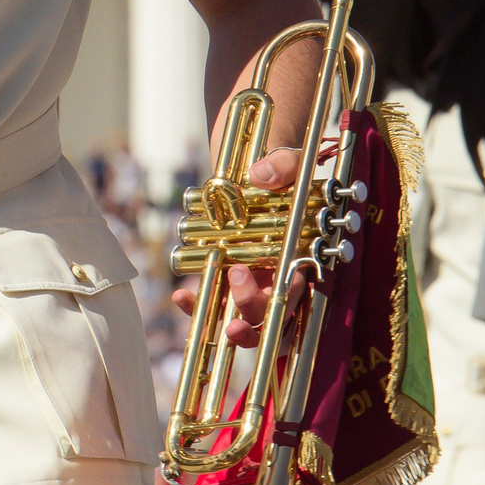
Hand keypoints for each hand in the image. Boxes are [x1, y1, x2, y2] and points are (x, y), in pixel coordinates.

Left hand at [168, 145, 321, 346]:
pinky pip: (216, 303)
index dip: (287, 297)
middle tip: (236, 276)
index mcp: (303, 257)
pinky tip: (181, 296)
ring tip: (204, 308)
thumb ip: (281, 165)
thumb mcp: (287, 160)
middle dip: (254, 308)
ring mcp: (254, 282)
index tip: (271, 281)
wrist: (256, 170)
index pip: (301, 290)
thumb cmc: (279, 170)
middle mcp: (280, 277)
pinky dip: (198, 305)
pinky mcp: (227, 279)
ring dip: (230, 324)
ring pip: (247, 320)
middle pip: (275, 314)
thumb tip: (262, 174)